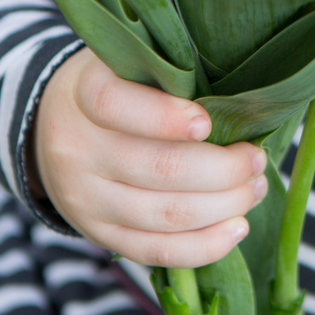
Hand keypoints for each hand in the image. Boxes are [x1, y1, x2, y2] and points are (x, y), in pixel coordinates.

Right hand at [32, 48, 266, 266]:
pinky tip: (237, 228)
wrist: (59, 128)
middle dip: (222, 169)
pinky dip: (204, 246)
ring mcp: (85, 198)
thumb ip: (173, 75)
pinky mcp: (99, 233)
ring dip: (223, 205)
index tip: (208, 122)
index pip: (113, 104)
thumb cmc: (120, 85)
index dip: (163, 117)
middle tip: (256, 159)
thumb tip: (244, 106)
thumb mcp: (130, 62)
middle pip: (155, 168)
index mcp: (82, 92)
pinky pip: (155, 251)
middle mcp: (77, 148)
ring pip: (163, 214)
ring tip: (254, 188)